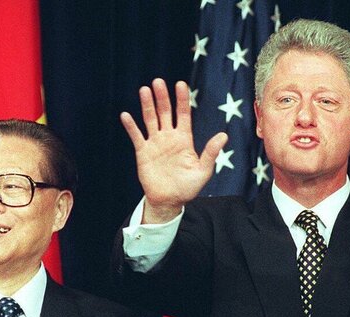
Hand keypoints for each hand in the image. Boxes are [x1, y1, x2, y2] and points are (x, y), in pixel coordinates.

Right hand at [120, 78, 227, 222]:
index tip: (181, 84)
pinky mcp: (143, 152)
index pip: (183, 114)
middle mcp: (169, 137)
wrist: (169, 201)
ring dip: (147, 105)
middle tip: (158, 82)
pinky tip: (126, 115)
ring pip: (150, 120)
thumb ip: (211, 153)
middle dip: (162, 97)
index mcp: (184, 139)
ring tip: (144, 90)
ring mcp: (155, 143)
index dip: (182, 100)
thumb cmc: (188, 188)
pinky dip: (131, 126)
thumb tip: (224, 135)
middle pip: (165, 112)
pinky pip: (136, 136)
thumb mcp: (203, 171)